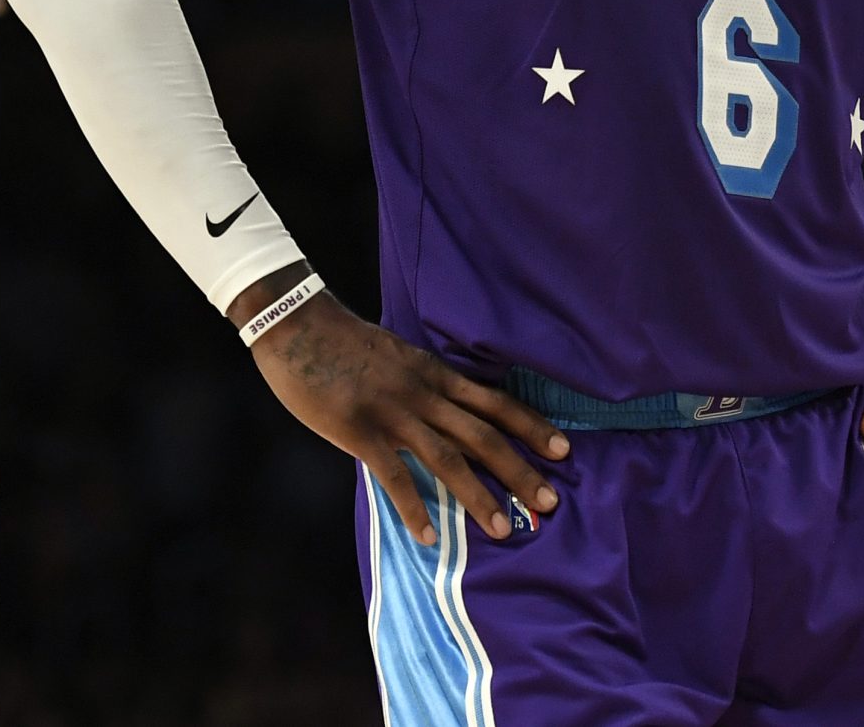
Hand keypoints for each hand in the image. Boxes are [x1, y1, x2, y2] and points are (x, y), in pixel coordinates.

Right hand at [250, 291, 567, 543]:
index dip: (532, 426)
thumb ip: (424, 384)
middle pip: (483, 435)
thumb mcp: (399, 357)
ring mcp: (393, 413)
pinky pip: (393, 476)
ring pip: (448, 459)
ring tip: (503, 530)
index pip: (495, 403)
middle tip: (549, 503)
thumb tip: (446, 411)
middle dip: (519, 470)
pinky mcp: (359, 430)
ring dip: (478, 497)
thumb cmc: (345, 342)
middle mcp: (424, 393)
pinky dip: (413, 509)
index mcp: (435, 374)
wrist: (298, 324)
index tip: (564, 449)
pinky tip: (428, 538)